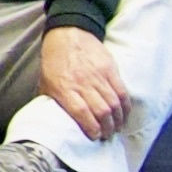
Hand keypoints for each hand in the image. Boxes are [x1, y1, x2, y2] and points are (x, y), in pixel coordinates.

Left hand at [40, 24, 127, 141]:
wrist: (68, 34)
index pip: (81, 112)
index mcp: (63, 87)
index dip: (91, 128)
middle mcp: (82, 83)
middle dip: (107, 128)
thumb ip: (51, 101)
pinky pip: (122, 92)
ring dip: (118, 120)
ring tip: (116, 128)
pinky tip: (124, 114)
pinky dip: (126, 107)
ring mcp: (98, 76)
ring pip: (114, 104)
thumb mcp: (45, 81)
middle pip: (101, 111)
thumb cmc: (54, 61)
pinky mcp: (110, 69)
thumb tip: (52, 121)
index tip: (95, 137)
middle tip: (107, 135)